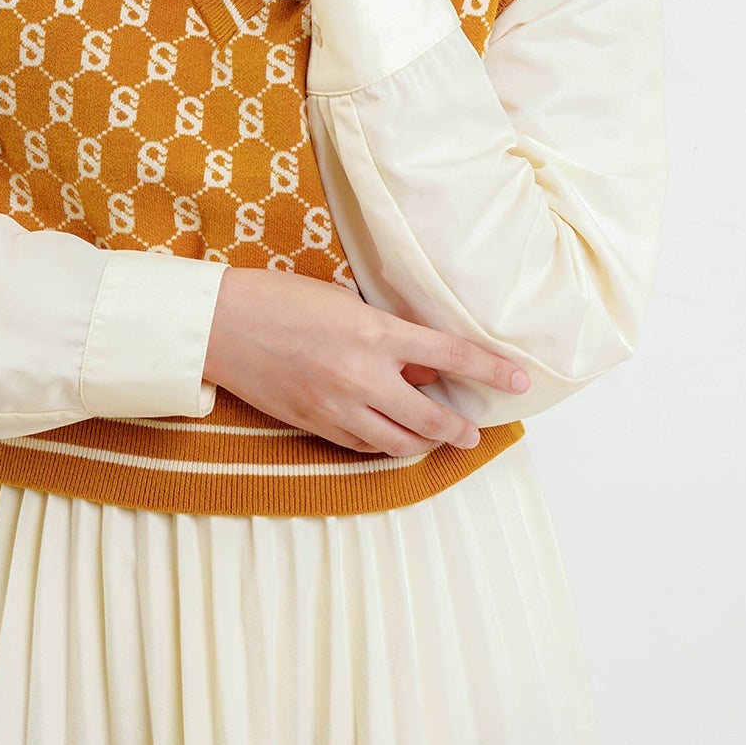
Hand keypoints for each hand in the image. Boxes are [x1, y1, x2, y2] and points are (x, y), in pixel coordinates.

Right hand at [203, 269, 530, 457]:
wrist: (224, 324)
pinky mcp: (318, 426)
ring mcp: (339, 408)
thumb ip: (386, 334)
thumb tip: (420, 362)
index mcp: (375, 334)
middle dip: (462, 426)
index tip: (521, 380)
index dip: (492, 370)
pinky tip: (390, 432)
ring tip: (438, 434)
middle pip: (434, 418)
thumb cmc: (282, 298)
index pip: (451, 357)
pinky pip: (365, 446)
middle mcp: (364, 377)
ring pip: (402, 443)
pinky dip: (385, 442)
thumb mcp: (343, 302)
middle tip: (474, 428)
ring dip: (427, 440)